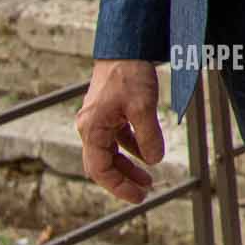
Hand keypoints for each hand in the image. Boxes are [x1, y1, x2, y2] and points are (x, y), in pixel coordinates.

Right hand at [77, 60, 163, 204]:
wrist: (126, 47)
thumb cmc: (130, 74)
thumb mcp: (144, 107)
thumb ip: (148, 136)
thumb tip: (154, 161)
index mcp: (92, 129)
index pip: (100, 169)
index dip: (118, 186)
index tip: (138, 197)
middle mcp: (90, 127)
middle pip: (102, 164)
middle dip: (122, 180)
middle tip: (143, 194)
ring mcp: (99, 120)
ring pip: (110, 152)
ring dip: (127, 167)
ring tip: (148, 179)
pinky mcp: (109, 112)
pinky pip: (118, 138)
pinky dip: (132, 148)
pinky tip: (147, 155)